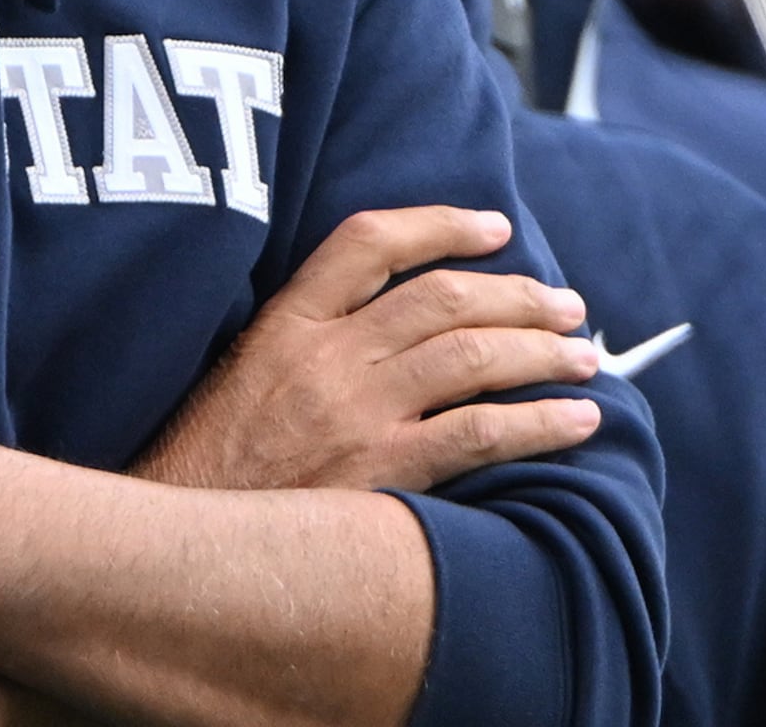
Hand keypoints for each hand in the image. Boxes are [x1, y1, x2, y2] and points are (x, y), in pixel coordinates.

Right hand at [135, 206, 599, 495]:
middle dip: (519, 295)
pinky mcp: (381, 471)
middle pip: (442, 298)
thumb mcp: (238, 377)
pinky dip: (540, 423)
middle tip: (568, 304)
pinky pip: (480, 433)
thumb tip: (385, 328)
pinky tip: (578, 423)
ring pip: (472, 356)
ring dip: (542, 352)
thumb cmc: (208, 468)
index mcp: (285, 324)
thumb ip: (303, 344)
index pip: (369, 241)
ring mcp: (355, 413)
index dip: (441, 224)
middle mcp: (326, 357)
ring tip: (585, 358)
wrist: (179, 541)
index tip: (496, 228)